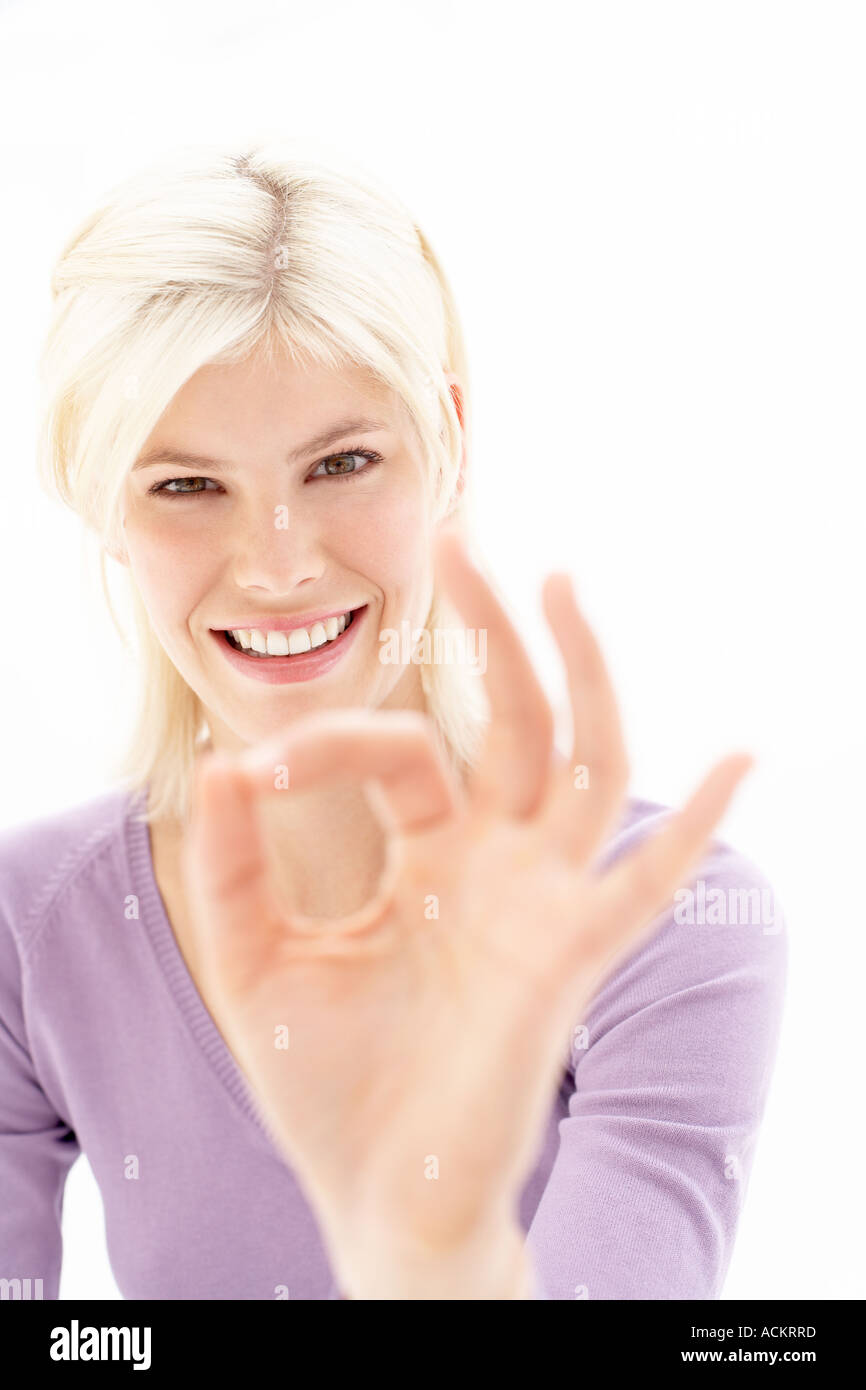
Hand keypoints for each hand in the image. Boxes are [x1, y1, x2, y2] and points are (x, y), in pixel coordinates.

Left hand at [181, 526, 752, 1295]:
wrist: (376, 1191)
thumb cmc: (328, 1083)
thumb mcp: (260, 958)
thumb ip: (236, 866)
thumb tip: (222, 766)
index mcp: (431, 855)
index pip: (400, 749)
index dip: (329, 739)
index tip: (252, 768)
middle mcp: (498, 863)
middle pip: (515, 717)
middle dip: (492, 630)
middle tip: (463, 540)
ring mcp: (541, 899)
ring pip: (583, 760)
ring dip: (578, 671)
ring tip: (555, 580)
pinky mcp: (572, 952)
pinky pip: (651, 882)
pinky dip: (700, 827)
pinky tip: (738, 758)